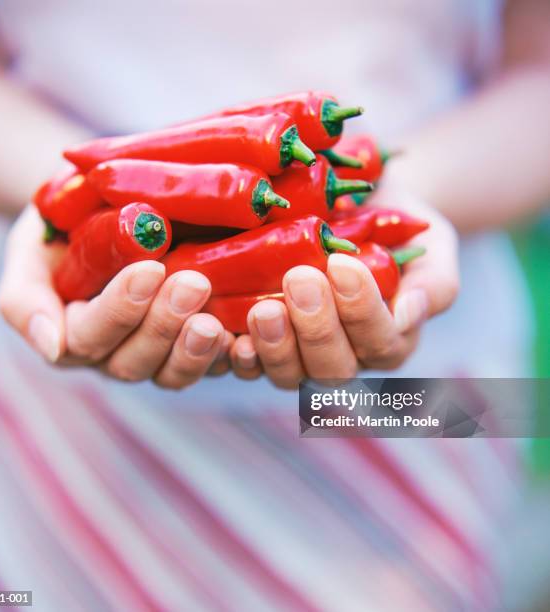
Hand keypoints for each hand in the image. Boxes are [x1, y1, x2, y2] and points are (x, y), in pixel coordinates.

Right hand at [0, 206, 232, 387]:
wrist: (105, 206)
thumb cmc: (63, 225)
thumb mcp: (29, 251)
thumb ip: (25, 298)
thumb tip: (53, 348)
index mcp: (72, 335)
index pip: (92, 336)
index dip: (120, 309)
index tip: (149, 269)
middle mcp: (114, 353)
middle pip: (136, 361)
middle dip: (164, 325)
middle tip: (193, 284)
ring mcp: (157, 353)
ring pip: (174, 373)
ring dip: (196, 350)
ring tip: (215, 321)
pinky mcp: (194, 345)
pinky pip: (211, 365)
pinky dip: (228, 357)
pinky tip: (242, 338)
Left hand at [229, 193, 458, 388]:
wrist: (356, 209)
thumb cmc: (397, 230)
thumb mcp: (430, 249)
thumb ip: (431, 286)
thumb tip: (407, 315)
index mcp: (387, 341)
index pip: (379, 343)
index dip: (362, 311)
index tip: (343, 265)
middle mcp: (344, 358)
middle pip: (331, 369)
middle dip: (316, 328)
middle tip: (301, 278)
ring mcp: (299, 355)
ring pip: (289, 374)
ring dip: (276, 345)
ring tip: (264, 308)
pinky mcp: (262, 343)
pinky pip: (249, 364)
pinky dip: (239, 356)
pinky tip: (230, 335)